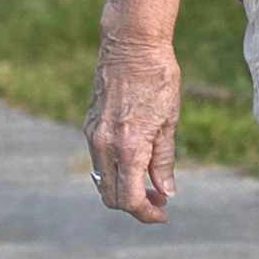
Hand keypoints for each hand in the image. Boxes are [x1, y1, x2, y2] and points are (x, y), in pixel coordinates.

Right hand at [86, 29, 189, 222]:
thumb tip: (166, 191)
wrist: (132, 45)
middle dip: (135, 205)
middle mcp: (104, 146)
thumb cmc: (158, 79)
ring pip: (103, 180)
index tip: (164, 214)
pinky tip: (135, 161)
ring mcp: (93, 136)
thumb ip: (164, 161)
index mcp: (128, 148)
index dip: (147, 213)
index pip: (130, 199)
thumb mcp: (169, 122)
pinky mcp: (90, 126)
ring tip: (150, 182)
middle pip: (112, 197)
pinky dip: (116, 171)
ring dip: (124, 189)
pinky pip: (99, 161)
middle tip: (160, 199)